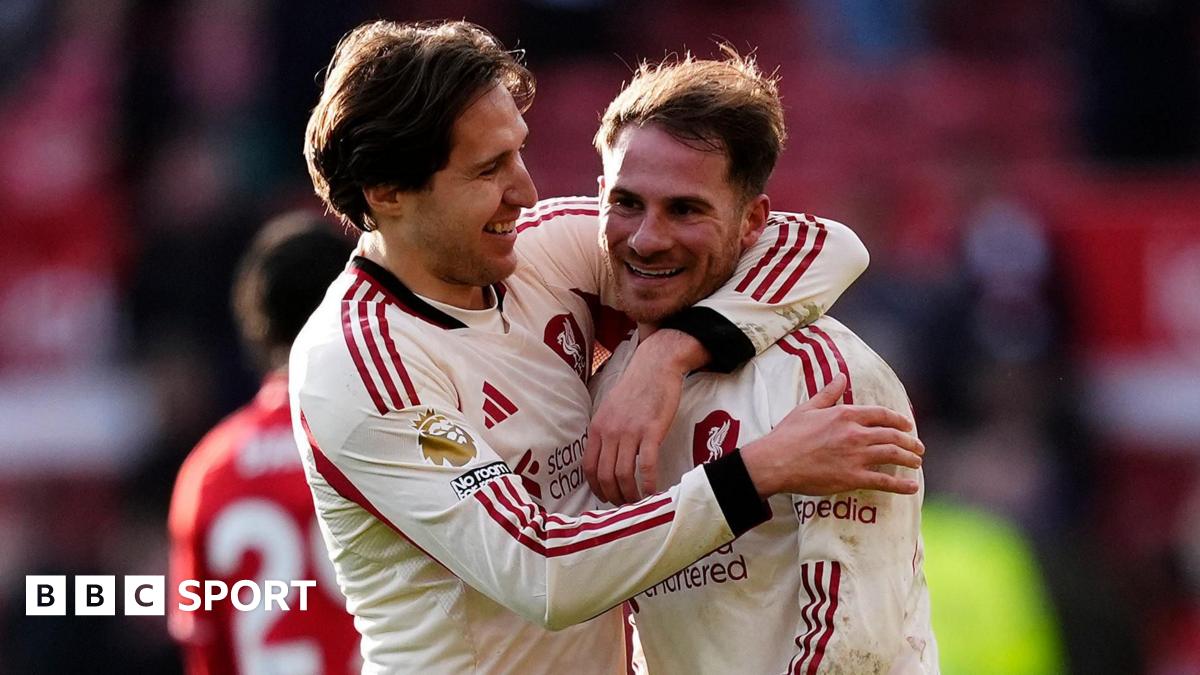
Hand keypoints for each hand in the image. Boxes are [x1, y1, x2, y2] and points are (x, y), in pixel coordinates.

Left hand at [584, 330, 706, 504]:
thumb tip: (605, 456)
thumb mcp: (610, 408)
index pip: (589, 467)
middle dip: (613, 496)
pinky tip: (653, 492)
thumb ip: (605, 431)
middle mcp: (610, 432)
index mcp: (597, 427)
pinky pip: (646, 466)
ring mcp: (630, 432)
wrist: (655, 366)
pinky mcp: (651, 431)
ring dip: (629, 494)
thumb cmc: (635, 388)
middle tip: (623, 506)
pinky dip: (647, 484)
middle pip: (604, 475)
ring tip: (637, 502)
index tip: (605, 498)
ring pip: (623, 474)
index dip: (596, 488)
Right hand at [741, 374, 923, 497]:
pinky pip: (884, 481)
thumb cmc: (787, 435)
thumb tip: (841, 376)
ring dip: (909, 459)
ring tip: (917, 463)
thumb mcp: (808, 408)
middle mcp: (855, 434)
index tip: (907, 425)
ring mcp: (856, 456)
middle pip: (892, 435)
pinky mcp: (852, 477)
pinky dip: (901, 485)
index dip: (898, 419)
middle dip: (910, 442)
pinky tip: (911, 487)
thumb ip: (828, 393)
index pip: (881, 414)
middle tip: (918, 448)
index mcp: (845, 414)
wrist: (776, 461)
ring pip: (893, 455)